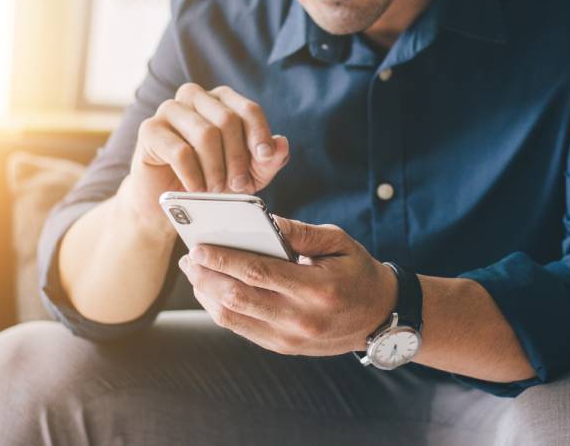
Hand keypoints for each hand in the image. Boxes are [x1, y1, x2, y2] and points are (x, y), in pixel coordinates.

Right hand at [116, 83, 289, 233]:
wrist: (166, 200)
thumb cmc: (209, 179)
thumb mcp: (247, 174)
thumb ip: (267, 161)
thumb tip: (281, 144)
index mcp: (220, 100)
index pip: (247, 109)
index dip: (259, 134)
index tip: (264, 158)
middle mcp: (194, 97)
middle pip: (227, 120)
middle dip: (237, 158)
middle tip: (238, 185)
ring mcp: (169, 110)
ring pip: (205, 134)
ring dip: (215, 169)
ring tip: (216, 189)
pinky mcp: (149, 129)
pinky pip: (180, 151)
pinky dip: (193, 175)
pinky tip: (196, 189)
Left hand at [177, 216, 397, 355]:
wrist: (380, 317)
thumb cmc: (357, 272)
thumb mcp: (339, 242)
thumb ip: (301, 232)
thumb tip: (265, 220)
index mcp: (316, 289)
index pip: (257, 273)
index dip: (223, 259)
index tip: (199, 246)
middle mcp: (300, 319)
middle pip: (238, 297)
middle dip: (206, 276)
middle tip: (189, 258)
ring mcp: (290, 338)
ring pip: (234, 318)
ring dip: (207, 294)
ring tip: (194, 272)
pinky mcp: (283, 348)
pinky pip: (241, 329)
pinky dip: (220, 309)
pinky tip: (211, 291)